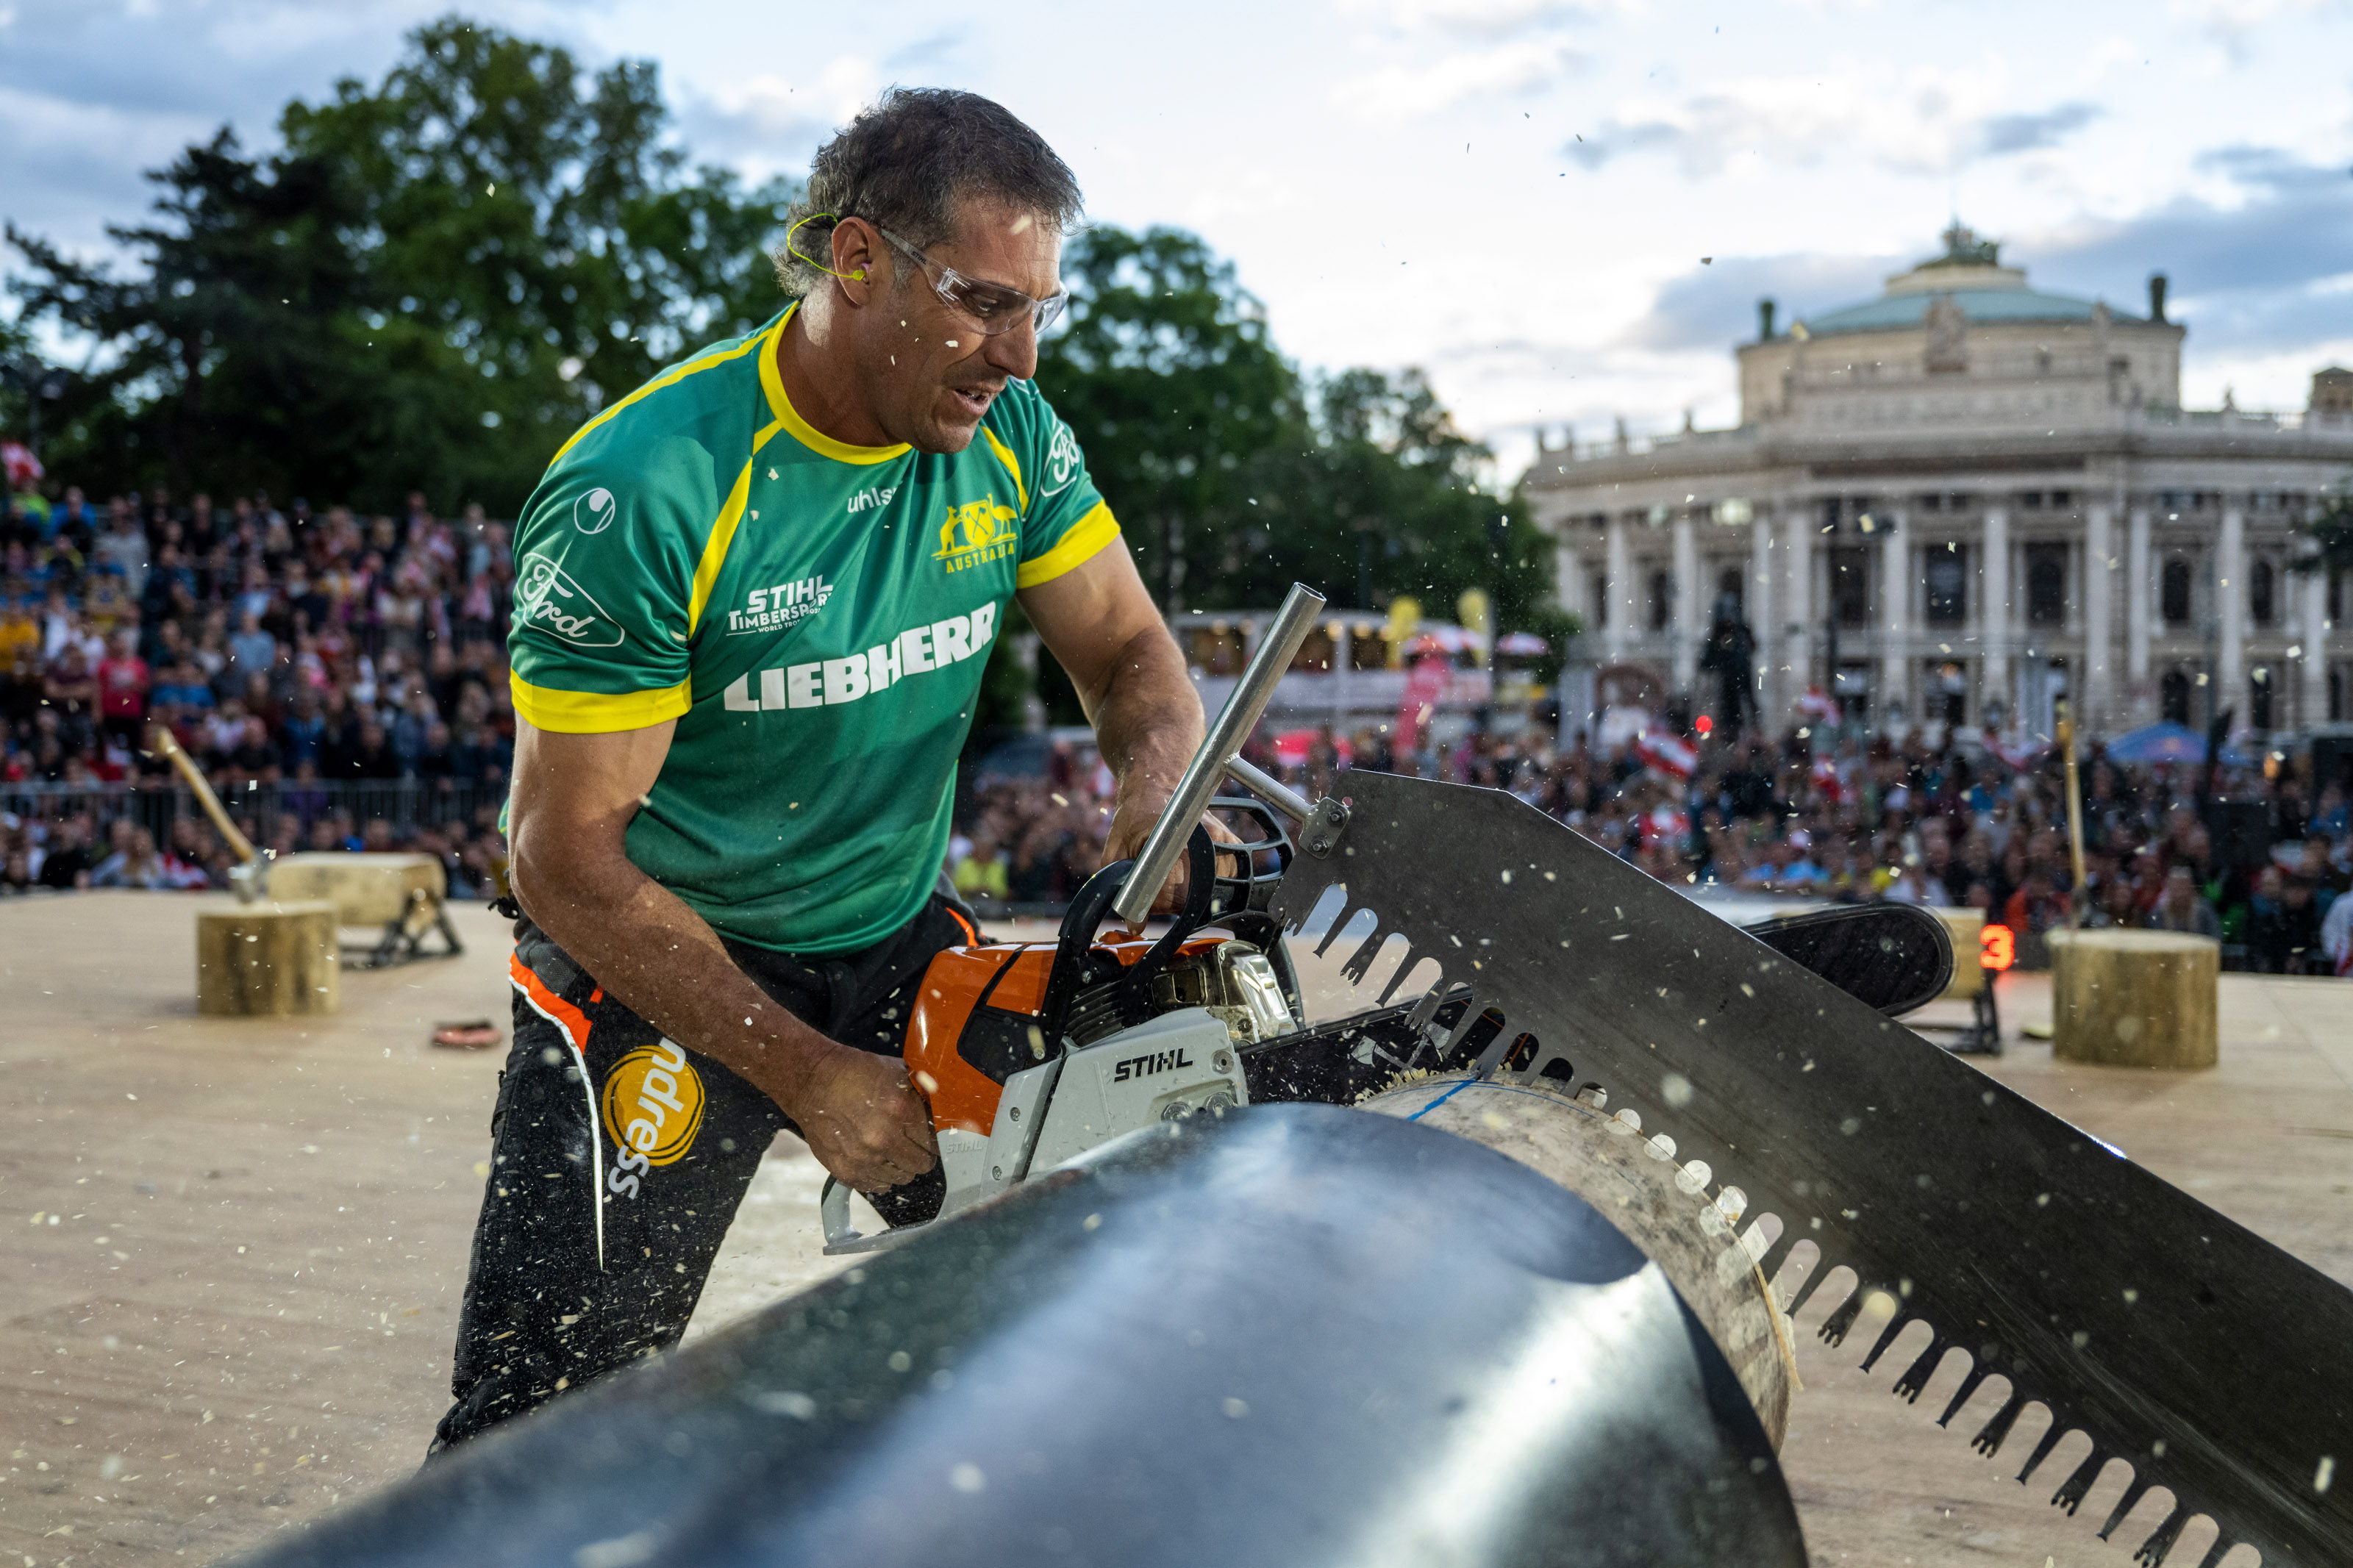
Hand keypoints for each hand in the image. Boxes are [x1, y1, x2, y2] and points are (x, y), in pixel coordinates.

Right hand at [777, 1043, 937, 1194]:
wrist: (811, 1082)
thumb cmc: (853, 1074)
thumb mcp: (895, 1071)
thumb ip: (921, 1091)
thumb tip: (945, 1105)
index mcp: (900, 1110)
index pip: (935, 1141)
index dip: (935, 1140)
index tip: (932, 1139)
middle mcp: (883, 1138)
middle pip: (922, 1164)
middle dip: (921, 1155)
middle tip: (914, 1146)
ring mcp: (863, 1158)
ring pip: (902, 1178)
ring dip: (900, 1166)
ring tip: (891, 1150)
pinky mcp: (845, 1170)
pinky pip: (876, 1186)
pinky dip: (879, 1177)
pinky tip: (876, 1160)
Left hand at [1102, 792, 1247, 922]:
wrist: (1160, 781)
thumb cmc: (1135, 813)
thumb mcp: (1116, 847)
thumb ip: (1119, 886)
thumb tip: (1135, 925)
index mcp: (1173, 839)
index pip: (1172, 893)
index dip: (1156, 905)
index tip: (1143, 903)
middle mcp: (1204, 839)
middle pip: (1193, 897)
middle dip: (1171, 903)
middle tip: (1153, 889)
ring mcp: (1222, 841)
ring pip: (1211, 893)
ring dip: (1189, 895)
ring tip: (1171, 878)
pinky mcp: (1232, 843)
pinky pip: (1223, 881)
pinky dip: (1206, 885)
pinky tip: (1189, 871)